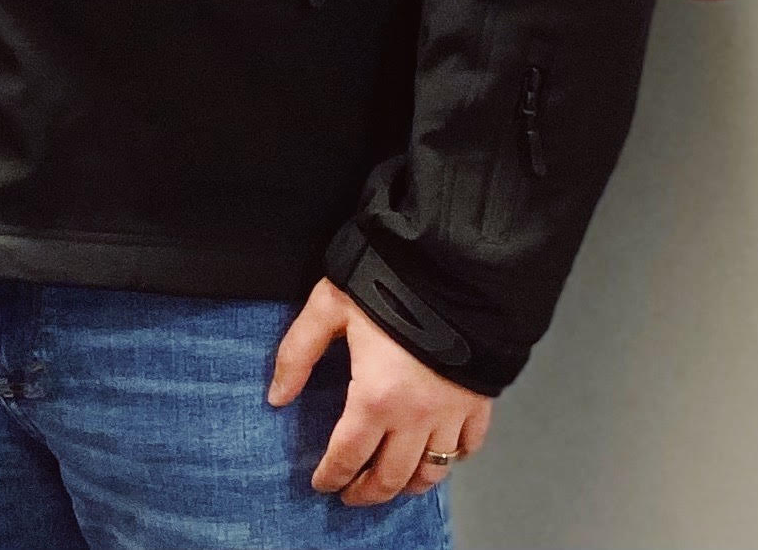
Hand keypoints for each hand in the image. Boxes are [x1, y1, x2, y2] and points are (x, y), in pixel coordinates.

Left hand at [266, 278, 493, 505]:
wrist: (456, 264)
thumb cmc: (390, 280)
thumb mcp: (329, 306)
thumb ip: (298, 353)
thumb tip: (278, 397)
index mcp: (375, 399)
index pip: (347, 456)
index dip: (330, 476)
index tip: (321, 482)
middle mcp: (415, 417)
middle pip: (389, 476)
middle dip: (366, 492)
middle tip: (351, 494)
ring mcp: (451, 412)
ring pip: (431, 471)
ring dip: (409, 484)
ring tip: (393, 482)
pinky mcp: (479, 399)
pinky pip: (470, 445)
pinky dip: (454, 457)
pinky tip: (441, 452)